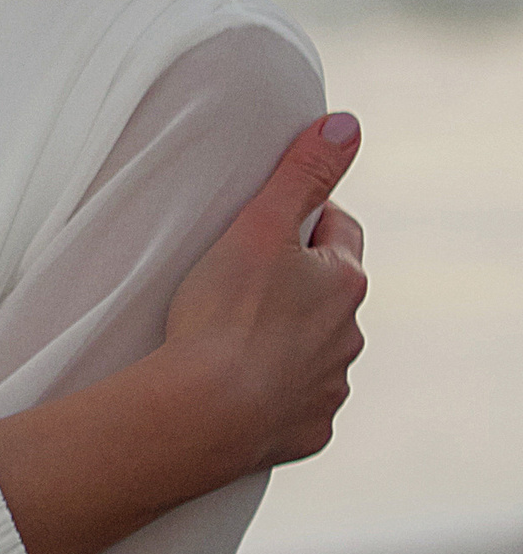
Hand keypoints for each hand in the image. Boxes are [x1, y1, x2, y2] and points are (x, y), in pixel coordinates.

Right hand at [161, 112, 367, 468]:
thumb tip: (348, 123)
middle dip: (296, 282)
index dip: (303, 219)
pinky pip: (297, 402)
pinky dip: (276, 392)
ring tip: (232, 334)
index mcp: (344, 282)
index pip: (339, 230)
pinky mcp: (308, 429)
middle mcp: (349, 336)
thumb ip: (304, 171)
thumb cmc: (224, 314)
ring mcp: (330, 386)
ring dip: (286, 338)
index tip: (267, 223)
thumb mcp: (260, 224)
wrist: (204, 412)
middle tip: (240, 278)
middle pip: (328, 293)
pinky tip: (237, 384)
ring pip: (315, 349)